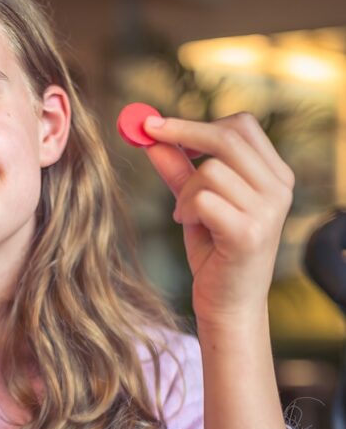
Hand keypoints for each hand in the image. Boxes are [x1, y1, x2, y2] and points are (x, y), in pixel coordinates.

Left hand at [142, 112, 294, 329]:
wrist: (229, 307)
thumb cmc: (215, 256)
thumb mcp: (196, 205)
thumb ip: (179, 171)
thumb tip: (153, 138)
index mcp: (275, 177)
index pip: (242, 126)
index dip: (198, 122)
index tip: (159, 126)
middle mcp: (278, 189)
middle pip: (228, 136)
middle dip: (181, 133)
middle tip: (149, 136)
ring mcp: (267, 211)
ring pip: (211, 170)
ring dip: (184, 190)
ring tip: (184, 215)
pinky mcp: (247, 233)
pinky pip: (204, 198)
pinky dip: (186, 208)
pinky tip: (188, 225)